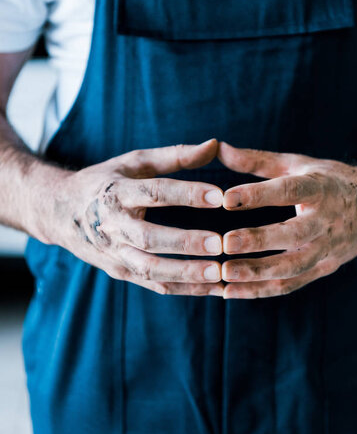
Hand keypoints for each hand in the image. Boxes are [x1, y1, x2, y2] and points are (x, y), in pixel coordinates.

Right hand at [46, 139, 224, 295]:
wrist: (59, 213)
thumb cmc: (106, 181)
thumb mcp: (134, 162)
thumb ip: (175, 155)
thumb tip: (214, 144)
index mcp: (117, 192)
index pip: (153, 192)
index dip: (186, 193)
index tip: (219, 195)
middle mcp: (113, 225)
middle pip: (149, 237)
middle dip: (185, 241)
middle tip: (220, 243)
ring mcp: (114, 253)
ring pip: (150, 269)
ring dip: (186, 273)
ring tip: (219, 274)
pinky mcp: (120, 272)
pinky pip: (154, 284)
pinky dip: (185, 289)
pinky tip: (214, 289)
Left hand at [218, 142, 356, 298]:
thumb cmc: (326, 180)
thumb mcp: (297, 164)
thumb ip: (256, 160)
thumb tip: (220, 148)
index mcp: (319, 188)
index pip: (288, 191)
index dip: (257, 195)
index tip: (226, 199)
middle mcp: (326, 221)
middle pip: (293, 234)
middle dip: (258, 239)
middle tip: (224, 242)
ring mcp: (327, 249)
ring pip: (292, 267)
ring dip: (257, 273)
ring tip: (224, 273)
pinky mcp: (324, 269)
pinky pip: (291, 284)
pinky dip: (261, 290)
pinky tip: (231, 291)